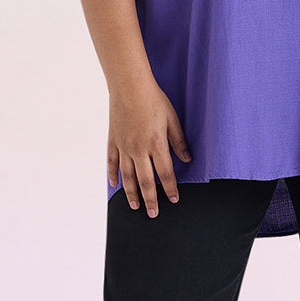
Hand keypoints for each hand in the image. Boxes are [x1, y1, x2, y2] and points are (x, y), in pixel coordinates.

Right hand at [108, 80, 191, 217]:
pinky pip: (111, 163)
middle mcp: (139, 149)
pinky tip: (115, 186)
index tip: (174, 200)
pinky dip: (113, 176)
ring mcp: (124, 146)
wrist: (129, 86)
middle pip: (145, 181)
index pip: (165, 174)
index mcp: (156, 144)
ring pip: (127, 177)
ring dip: (131, 194)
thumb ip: (179, 142)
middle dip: (151, 200)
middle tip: (154, 214)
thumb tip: (187, 159)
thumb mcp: (172, 120)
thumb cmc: (154, 100)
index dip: (170, 189)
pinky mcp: (113, 141)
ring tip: (135, 206)